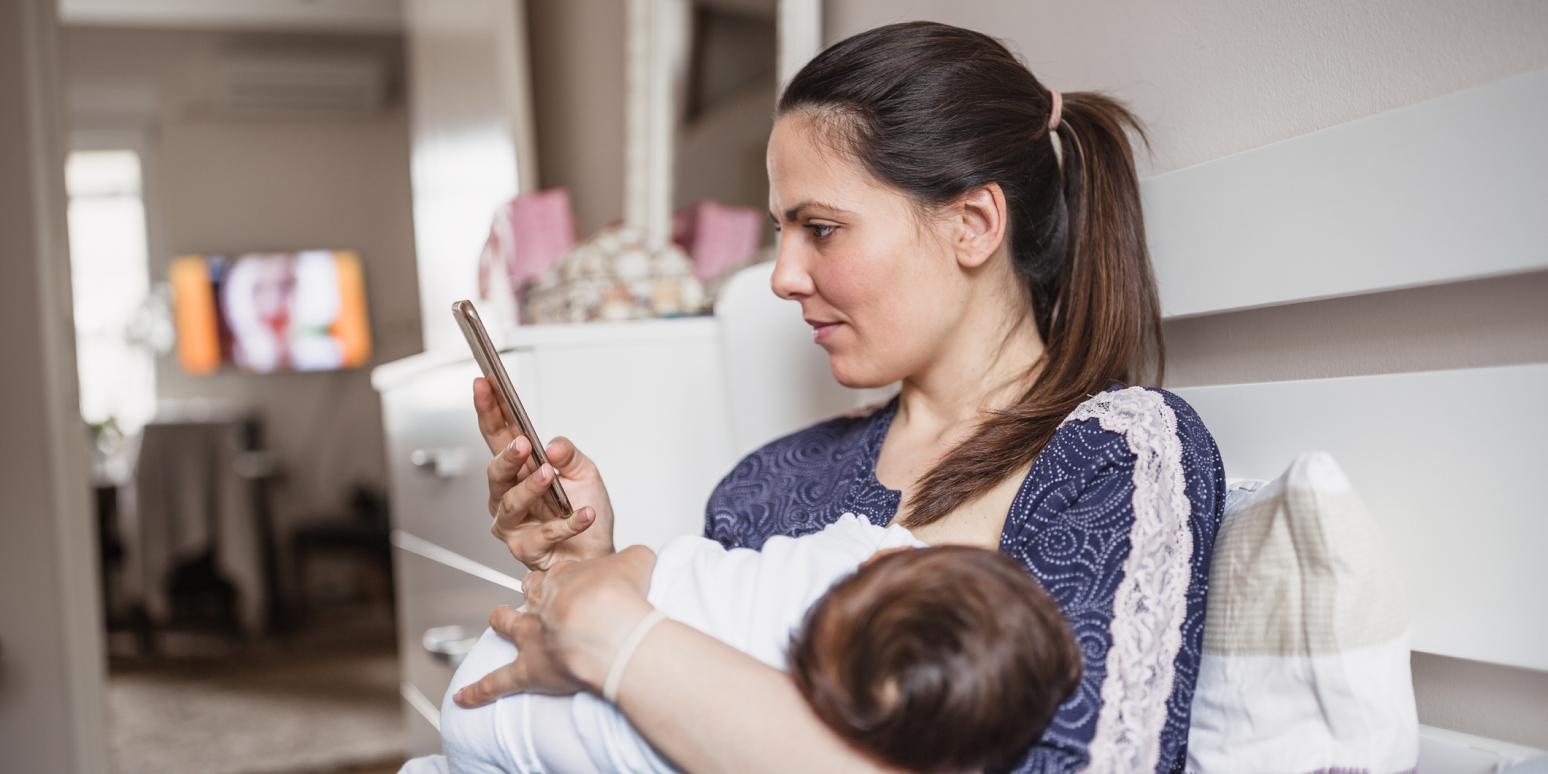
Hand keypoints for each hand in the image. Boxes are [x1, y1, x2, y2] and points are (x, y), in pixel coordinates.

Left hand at [453, 546, 656, 707]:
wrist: (608, 630)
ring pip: (506, 623)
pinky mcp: (527, 671)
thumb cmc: (624, 597)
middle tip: (539, 596)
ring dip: (501, 621)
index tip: (577, 581)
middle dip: (532, 592)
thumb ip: (635, 558)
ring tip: (498, 621)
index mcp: (567, 577)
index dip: (568, 577)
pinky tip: (462, 698)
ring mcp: (531, 636)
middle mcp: (543, 602)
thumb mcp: (639, 561)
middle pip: (530, 591)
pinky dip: (477, 692)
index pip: (562, 572)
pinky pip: (496, 683)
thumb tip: (638, 559)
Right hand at [475, 377, 615, 568]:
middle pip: (495, 472)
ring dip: (531, 487)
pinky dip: (567, 523)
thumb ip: (569, 454)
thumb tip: (553, 446)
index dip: (489, 409)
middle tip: (522, 443)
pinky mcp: (526, 548)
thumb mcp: (585, 473)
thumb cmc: (586, 512)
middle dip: (507, 455)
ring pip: (511, 503)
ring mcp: (513, 524)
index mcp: (519, 470)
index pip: (498, 435)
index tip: (485, 384)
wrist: (597, 552)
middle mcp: (508, 496)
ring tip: (549, 475)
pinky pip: (544, 534)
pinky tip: (583, 514)